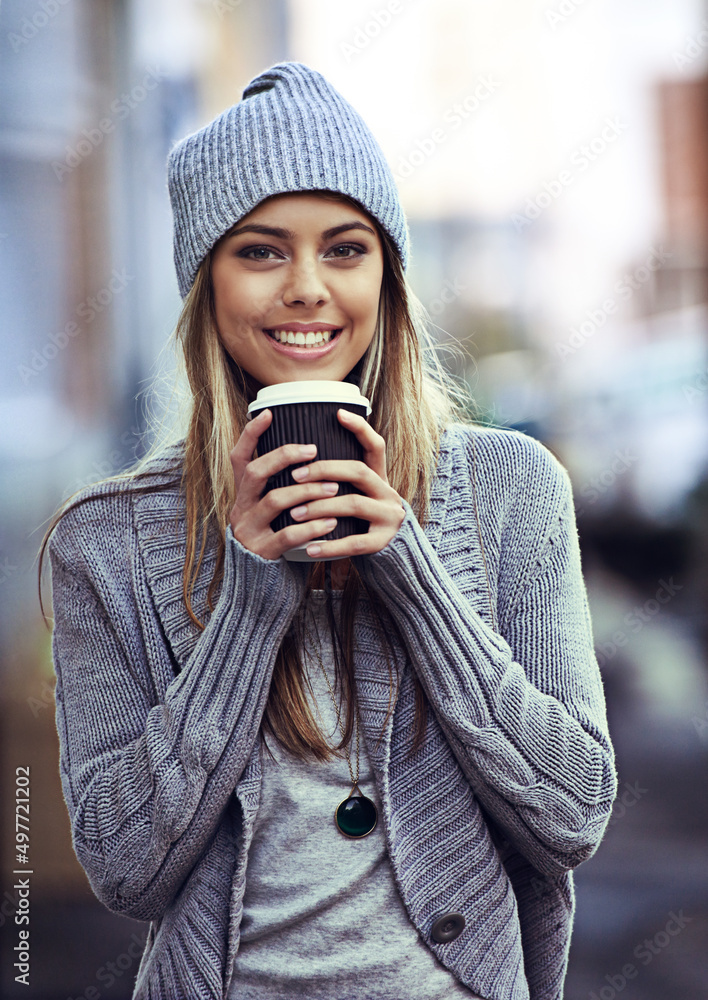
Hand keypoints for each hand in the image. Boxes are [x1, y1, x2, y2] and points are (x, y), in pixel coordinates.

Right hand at [228, 409, 347, 560]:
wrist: (258, 583)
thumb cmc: (274, 537)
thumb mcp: (270, 511)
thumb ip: (279, 487)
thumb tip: (308, 455)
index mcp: (242, 494)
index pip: (239, 458)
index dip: (251, 434)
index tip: (268, 413)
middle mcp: (241, 508)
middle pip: (256, 472)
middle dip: (284, 457)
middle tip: (313, 451)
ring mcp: (248, 530)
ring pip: (275, 501)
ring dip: (308, 491)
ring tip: (333, 488)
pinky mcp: (262, 552)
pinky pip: (287, 535)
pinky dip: (312, 527)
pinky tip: (331, 523)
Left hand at [288, 408, 404, 559]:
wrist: (393, 553)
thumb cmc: (362, 519)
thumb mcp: (359, 494)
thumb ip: (342, 478)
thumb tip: (305, 452)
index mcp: (380, 477)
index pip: (375, 446)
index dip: (360, 428)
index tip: (338, 414)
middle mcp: (388, 493)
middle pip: (358, 471)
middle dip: (324, 470)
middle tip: (295, 475)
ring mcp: (388, 517)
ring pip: (353, 504)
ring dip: (320, 507)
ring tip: (294, 514)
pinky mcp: (383, 541)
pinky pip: (355, 542)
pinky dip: (330, 545)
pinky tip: (309, 548)